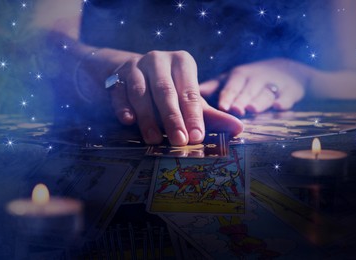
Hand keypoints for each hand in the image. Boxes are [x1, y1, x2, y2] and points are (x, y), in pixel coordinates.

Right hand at [109, 50, 242, 144]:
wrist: (136, 74)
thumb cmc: (170, 90)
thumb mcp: (190, 100)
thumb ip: (211, 115)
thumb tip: (239, 129)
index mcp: (182, 62)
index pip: (189, 91)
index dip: (193, 115)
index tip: (197, 137)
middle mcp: (159, 59)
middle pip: (165, 91)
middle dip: (172, 118)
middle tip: (179, 141)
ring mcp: (135, 65)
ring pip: (141, 92)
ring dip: (147, 117)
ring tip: (154, 139)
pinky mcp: (116, 75)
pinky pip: (118, 92)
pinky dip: (123, 106)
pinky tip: (128, 121)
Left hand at [200, 58, 306, 115]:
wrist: (287, 71)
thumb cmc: (251, 80)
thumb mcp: (232, 80)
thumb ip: (212, 89)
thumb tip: (189, 96)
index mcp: (239, 76)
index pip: (231, 86)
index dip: (226, 95)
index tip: (221, 106)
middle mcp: (255, 78)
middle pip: (247, 90)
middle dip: (240, 99)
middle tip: (234, 110)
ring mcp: (274, 84)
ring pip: (265, 93)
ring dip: (258, 101)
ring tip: (252, 109)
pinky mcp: (291, 90)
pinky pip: (288, 95)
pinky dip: (284, 100)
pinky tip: (280, 106)